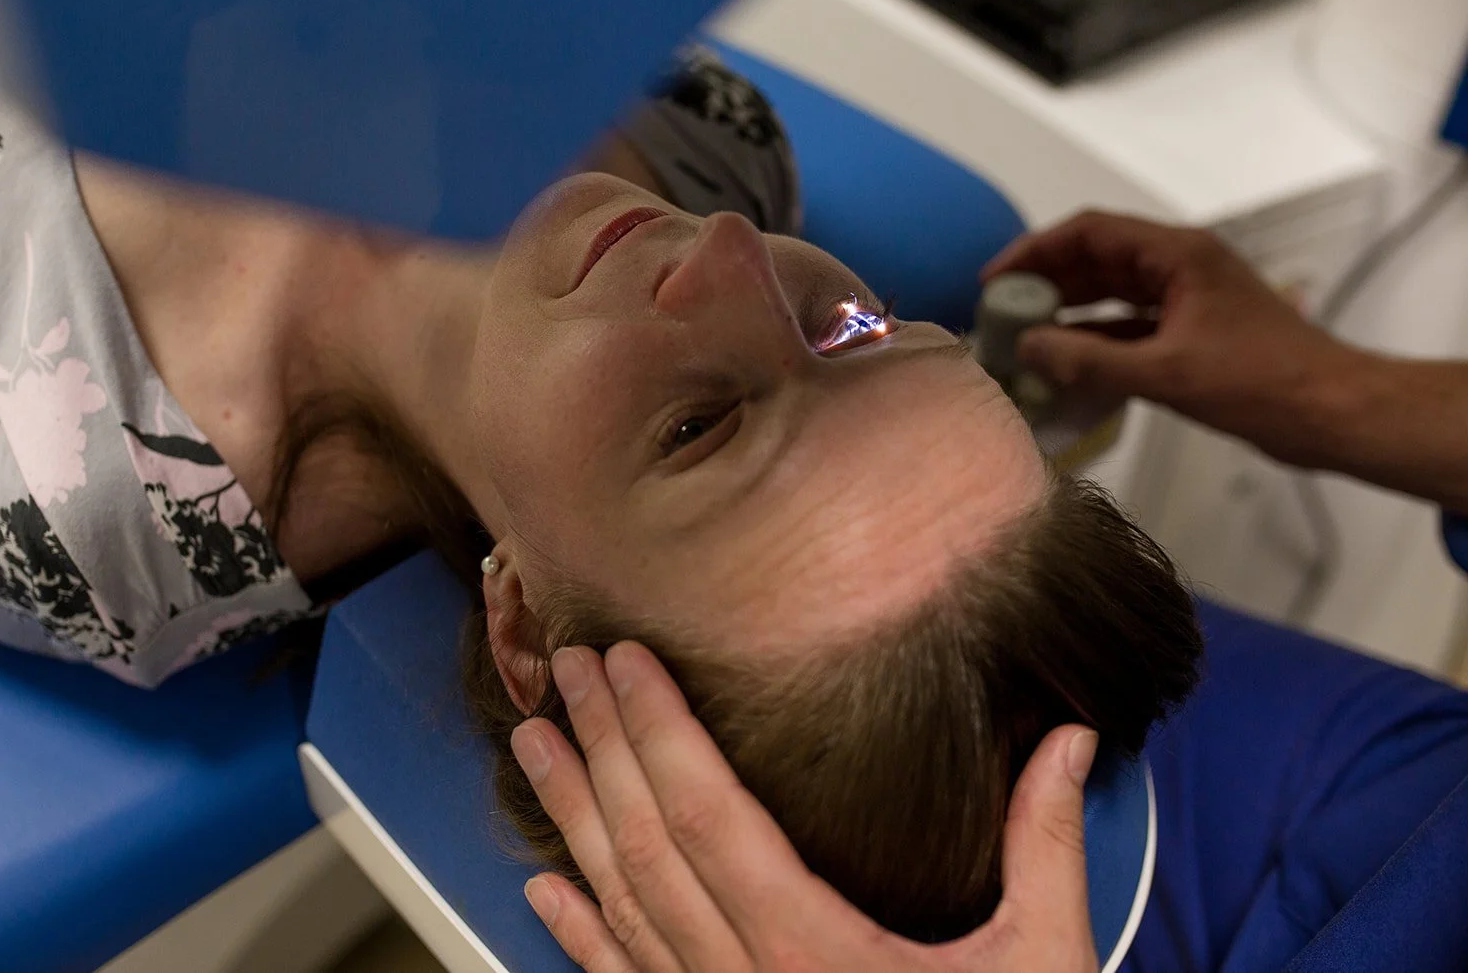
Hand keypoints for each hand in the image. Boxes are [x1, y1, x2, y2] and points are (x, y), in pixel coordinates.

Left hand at [510, 642, 1100, 972]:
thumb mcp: (1045, 963)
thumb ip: (1046, 848)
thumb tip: (1071, 741)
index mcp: (815, 951)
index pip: (710, 819)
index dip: (661, 733)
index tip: (627, 663)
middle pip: (650, 849)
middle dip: (603, 750)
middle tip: (565, 671)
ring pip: (623, 908)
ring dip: (572, 821)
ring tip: (535, 747)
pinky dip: (579, 938)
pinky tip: (543, 892)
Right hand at [982, 211, 1364, 467]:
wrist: (1333, 412)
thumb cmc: (1260, 383)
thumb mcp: (1168, 373)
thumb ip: (1091, 361)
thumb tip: (1026, 348)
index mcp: (1178, 254)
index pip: (1090, 232)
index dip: (1036, 250)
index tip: (994, 282)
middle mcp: (1181, 265)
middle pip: (1097, 258)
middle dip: (1045, 281)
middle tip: (998, 312)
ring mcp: (1188, 298)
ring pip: (1111, 292)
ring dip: (1067, 310)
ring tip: (1021, 336)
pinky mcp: (1192, 332)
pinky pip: (1129, 324)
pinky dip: (1095, 338)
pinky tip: (1065, 362)